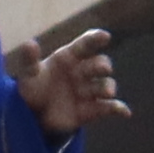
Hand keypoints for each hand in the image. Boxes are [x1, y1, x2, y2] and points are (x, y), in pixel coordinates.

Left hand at [8, 22, 125, 137]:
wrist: (34, 115)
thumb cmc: (33, 89)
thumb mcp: (28, 75)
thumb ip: (30, 60)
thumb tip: (30, 44)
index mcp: (69, 57)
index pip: (86, 44)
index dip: (96, 39)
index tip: (104, 37)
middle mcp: (82, 72)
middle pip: (100, 64)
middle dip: (101, 66)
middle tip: (100, 69)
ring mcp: (88, 90)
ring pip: (106, 85)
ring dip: (107, 87)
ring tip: (106, 92)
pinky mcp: (91, 110)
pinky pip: (109, 108)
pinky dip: (118, 109)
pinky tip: (125, 113)